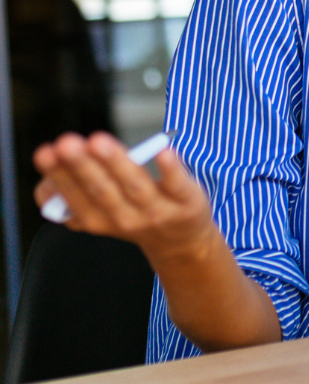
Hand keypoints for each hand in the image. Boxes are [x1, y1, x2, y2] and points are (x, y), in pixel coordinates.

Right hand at [33, 132, 215, 269]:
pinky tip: (162, 149)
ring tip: (98, 141)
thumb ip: (70, 197)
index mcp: (98, 220)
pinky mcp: (187, 201)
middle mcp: (125, 218)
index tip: (47, 152)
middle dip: (82, 166)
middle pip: (101, 190)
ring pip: (135, 185)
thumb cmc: (134, 215)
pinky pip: (177, 183)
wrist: (181, 241)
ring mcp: (157, 211)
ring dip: (116, 162)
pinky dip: (170, 168)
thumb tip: (47, 181)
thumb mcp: (97, 214)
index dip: (59, 176)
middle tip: (66, 143)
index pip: (74, 199)